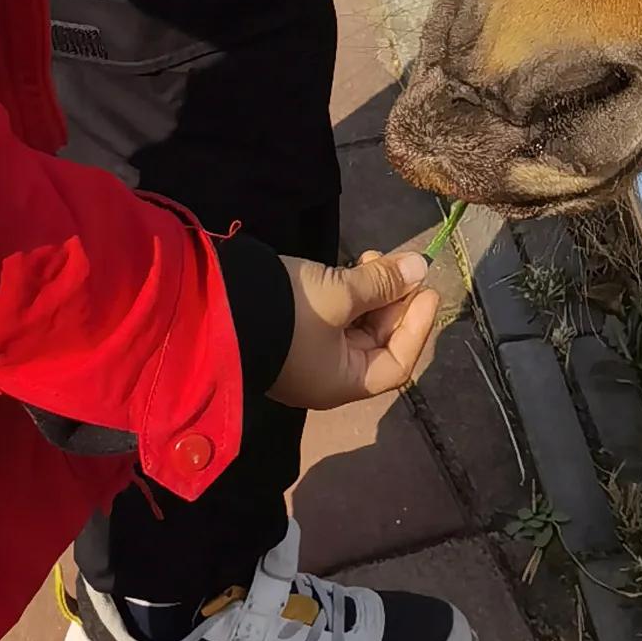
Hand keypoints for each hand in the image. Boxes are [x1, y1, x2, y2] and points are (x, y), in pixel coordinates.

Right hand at [273, 249, 439, 408]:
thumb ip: (382, 283)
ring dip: (372, 294)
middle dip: (394, 303)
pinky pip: (333, 318)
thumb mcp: (338, 293)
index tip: (427, 289)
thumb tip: (420, 268)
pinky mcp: (292, 331)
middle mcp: (326, 376)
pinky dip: (349, 294)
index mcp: (342, 382)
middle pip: (377, 343)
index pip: (398, 364)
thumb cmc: (286, 311)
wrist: (214, 305)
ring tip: (371, 258)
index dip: (418, 327)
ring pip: (356, 327)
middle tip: (399, 265)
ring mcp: (307, 355)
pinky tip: (350, 267)